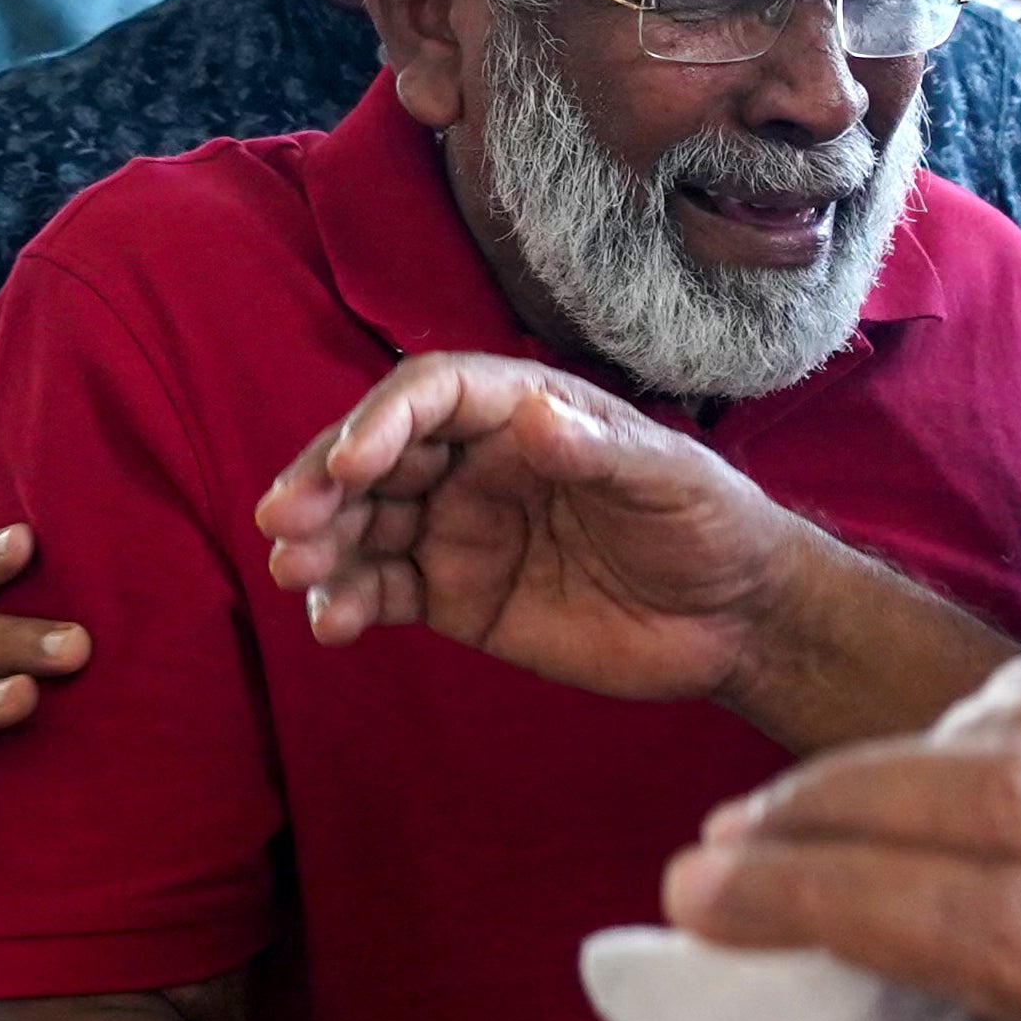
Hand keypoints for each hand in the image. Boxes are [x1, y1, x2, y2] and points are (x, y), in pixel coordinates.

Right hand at [252, 350, 819, 704]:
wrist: (735, 619)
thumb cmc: (711, 523)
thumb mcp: (672, 479)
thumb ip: (602, 452)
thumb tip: (533, 416)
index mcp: (521, 413)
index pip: (432, 396)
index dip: (384, 422)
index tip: (354, 462)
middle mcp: (476, 463)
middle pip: (377, 458)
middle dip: (325, 483)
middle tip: (285, 521)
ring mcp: (459, 530)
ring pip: (366, 526)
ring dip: (322, 545)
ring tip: (295, 571)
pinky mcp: (456, 597)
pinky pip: (385, 592)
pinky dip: (349, 604)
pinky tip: (331, 624)